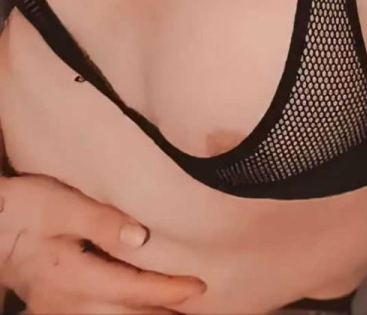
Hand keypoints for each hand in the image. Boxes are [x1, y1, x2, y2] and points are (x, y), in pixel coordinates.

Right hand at [0, 173, 206, 314]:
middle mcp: (69, 304)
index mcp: (75, 278)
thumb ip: (102, 221)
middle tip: (196, 308)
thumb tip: (141, 237)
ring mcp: (59, 310)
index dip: (169, 290)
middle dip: (162, 314)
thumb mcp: (61, 205)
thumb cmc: (22, 208)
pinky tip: (132, 308)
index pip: (134, 290)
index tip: (199, 286)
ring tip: (171, 311)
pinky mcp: (52, 307)